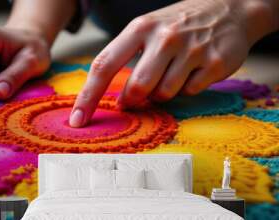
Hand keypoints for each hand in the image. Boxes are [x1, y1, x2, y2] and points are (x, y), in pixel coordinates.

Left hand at [70, 0, 277, 126]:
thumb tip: (117, 100)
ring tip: (172, 72)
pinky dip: (187, 88)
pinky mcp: (214, 63)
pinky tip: (194, 70)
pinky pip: (190, 92)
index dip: (88, 96)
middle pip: (137, 88)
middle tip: (139, 95)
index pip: (104, 66)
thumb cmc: (178, 25)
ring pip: (164, 94)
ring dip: (163, 93)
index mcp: (140, 28)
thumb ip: (128, 60)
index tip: (78, 120)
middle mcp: (164, 37)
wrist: (230, 8)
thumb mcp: (148, 30)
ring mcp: (191, 49)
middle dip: (134, 99)